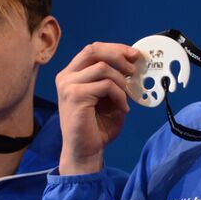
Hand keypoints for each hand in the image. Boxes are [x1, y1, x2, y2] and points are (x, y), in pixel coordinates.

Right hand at [54, 42, 141, 174]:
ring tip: (126, 97)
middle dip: (118, 54)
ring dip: (121, 82)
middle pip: (93, 50)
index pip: (92, 50)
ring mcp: (68, 85)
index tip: (133, 54)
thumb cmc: (97, 127)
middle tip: (134, 67)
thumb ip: (115, 80)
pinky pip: (106, 85)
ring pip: (103, 68)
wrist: (86, 151)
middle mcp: (66, 77)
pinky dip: (120, 95)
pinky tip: (123, 108)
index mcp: (72, 75)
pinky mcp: (75, 95)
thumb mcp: (109, 98)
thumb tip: (133, 64)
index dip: (115, 49)